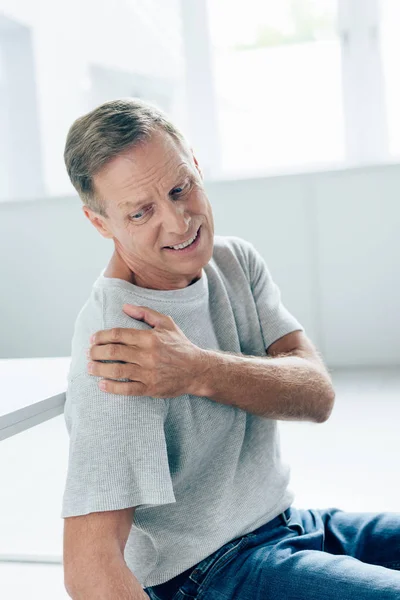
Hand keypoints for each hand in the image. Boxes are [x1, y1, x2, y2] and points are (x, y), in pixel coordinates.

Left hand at [87, 304, 203, 397]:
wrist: (197, 370)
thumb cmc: (180, 345)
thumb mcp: (166, 323)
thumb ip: (145, 313)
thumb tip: (124, 307)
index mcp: (149, 337)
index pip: (118, 335)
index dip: (101, 336)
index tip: (93, 339)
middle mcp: (148, 355)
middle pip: (113, 352)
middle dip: (96, 352)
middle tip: (89, 353)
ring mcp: (148, 373)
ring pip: (117, 371)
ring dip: (99, 369)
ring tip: (90, 367)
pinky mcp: (150, 388)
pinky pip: (127, 389)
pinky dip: (112, 388)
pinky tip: (102, 385)